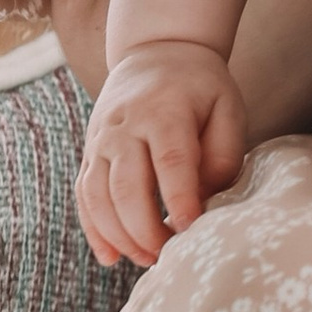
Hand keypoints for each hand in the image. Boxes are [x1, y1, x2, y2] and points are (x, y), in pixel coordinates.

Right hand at [78, 42, 248, 266]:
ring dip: (120, 235)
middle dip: (146, 229)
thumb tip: (204, 203)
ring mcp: (102, 139)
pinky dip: (94, 230)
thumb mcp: (227, 108)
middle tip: (170, 255)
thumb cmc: (201, 89)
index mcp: (165, 111)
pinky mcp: (90, 152)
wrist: (158, 52)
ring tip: (148, 258)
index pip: (171, 161)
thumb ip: (222, 155)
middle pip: (128, 186)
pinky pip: (84, 195)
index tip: (190, 231)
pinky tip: (111, 257)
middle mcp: (126, 125)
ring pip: (99, 196)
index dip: (179, 200)